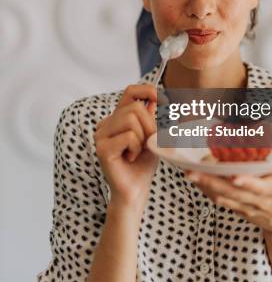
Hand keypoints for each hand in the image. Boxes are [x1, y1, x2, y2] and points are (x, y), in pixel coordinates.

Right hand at [94, 84, 157, 208]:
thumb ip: (151, 117)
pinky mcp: (102, 148)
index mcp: (116, 118)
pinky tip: (131, 158)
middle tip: (149, 143)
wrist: (135, 190)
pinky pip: (128, 136)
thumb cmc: (143, 164)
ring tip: (139, 151)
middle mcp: (105, 124)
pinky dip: (136, 148)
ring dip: (143, 137)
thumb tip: (156, 98)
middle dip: (150, 125)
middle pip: (134, 108)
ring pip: (131, 120)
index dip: (147, 91)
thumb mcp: (152, 136)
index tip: (160, 99)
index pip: (130, 91)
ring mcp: (101, 136)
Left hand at [185, 148, 271, 236]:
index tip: (236, 176)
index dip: (248, 184)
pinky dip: (205, 191)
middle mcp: (256, 199)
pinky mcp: (235, 208)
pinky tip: (194, 179)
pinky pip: (217, 200)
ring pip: (221, 196)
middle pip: (232, 192)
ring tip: (189, 173)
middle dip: (213, 183)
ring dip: (204, 186)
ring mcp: (244, 206)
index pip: (259, 187)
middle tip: (195, 171)